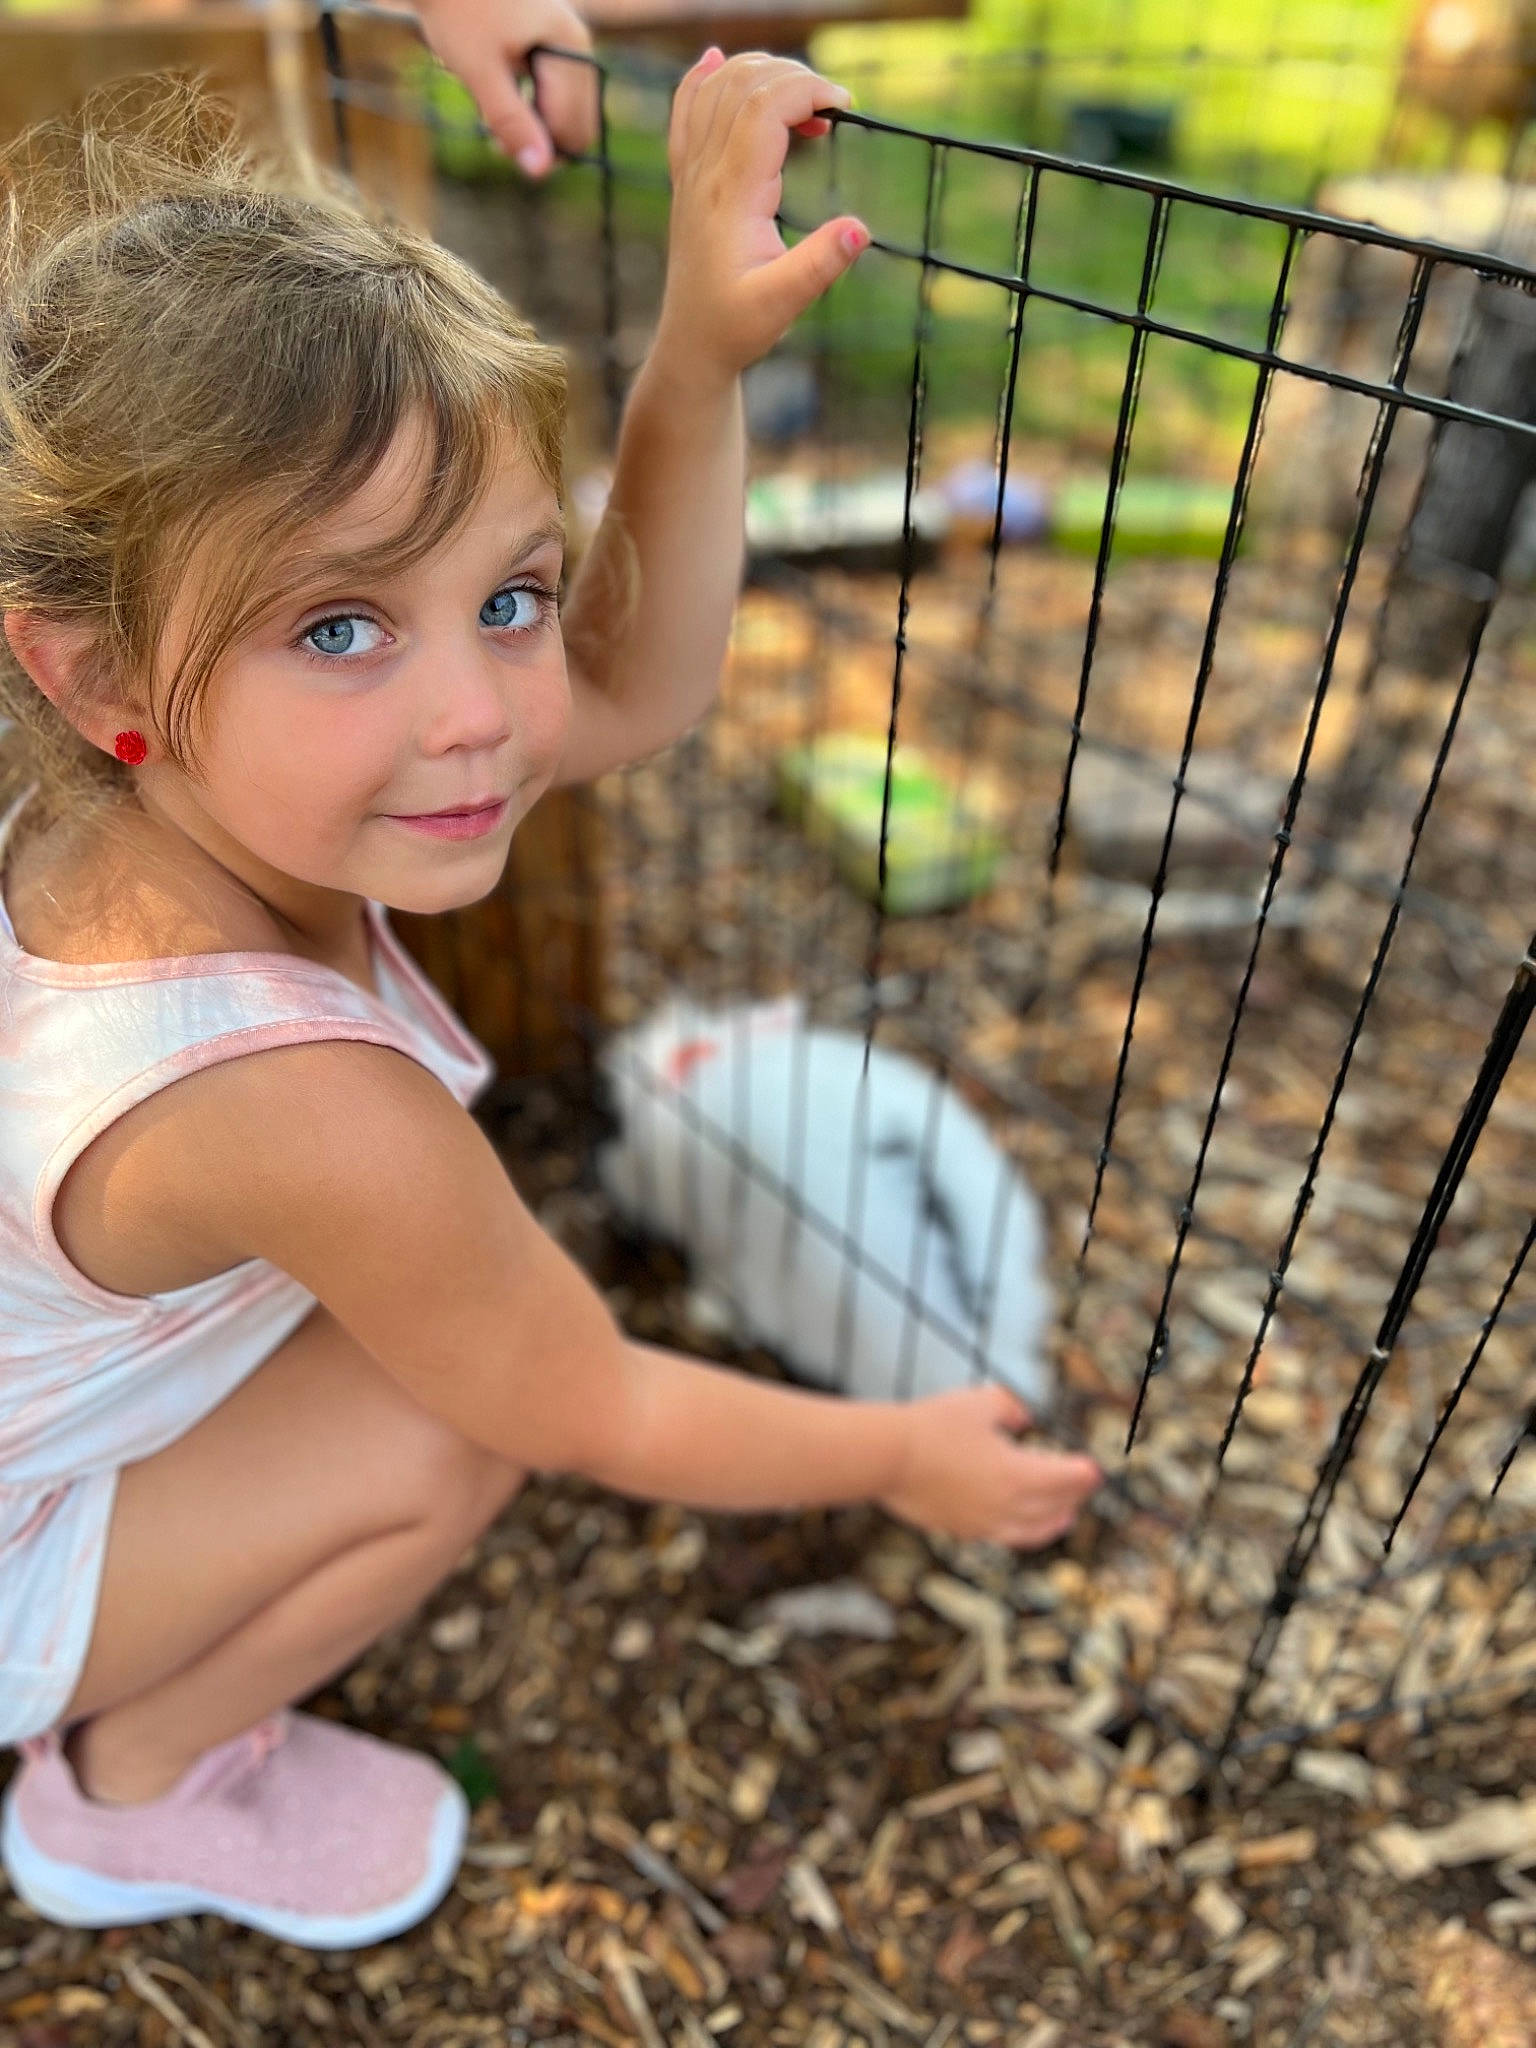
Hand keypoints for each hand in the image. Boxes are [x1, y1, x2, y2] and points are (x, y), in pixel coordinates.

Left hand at [414, 0, 598, 175]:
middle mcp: (579, 46)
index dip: (540, 152)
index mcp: (569, 49)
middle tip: (493, 138)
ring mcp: (570, 44)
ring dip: (534, 126)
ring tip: (492, 117)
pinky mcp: (555, 44)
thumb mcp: (480, 72)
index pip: (573, 128)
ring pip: (568, 112)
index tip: (496, 147)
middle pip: (577, 124)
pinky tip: (500, 97)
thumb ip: (512, 122)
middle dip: (540, 141)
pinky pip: (557, 94)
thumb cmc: (458, 11)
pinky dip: (532, 105)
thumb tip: (539, 172)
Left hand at [652, 48, 868, 386]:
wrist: (691, 346)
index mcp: (732, 195)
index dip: (808, 90)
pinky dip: (702, 79)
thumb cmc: (736, 327)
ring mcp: (690, 174)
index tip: (844, 106)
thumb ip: (820, 265)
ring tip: (802, 96)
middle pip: (743, 85)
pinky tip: (716, 59)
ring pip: (715, 89)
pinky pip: (686, 112)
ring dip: (760, 72)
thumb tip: (861, 229)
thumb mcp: (783, 304)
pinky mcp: (686, 181)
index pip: (765, 108)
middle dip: (793, 76)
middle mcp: (705, 174)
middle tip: (831, 103)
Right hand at [877, 1384, 1103, 1547]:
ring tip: (1064, 1517)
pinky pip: (1005, 1536)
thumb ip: (1012, 1407)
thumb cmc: (933, 1426)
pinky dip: (1023, 1530)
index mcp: (1020, 1475)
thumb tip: (1023, 1419)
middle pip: (1056, 1507)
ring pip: (1033, 1531)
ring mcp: (985, 1524)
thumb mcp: (982, 1402)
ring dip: (1054, 1522)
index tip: (1095, 1469)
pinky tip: (1019, 1521)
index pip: (1068, 1480)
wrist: (887, 1458)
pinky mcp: (963, 1530)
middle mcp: (1008, 1507)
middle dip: (1074, 1496)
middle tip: (1084, 1486)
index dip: (1086, 1473)